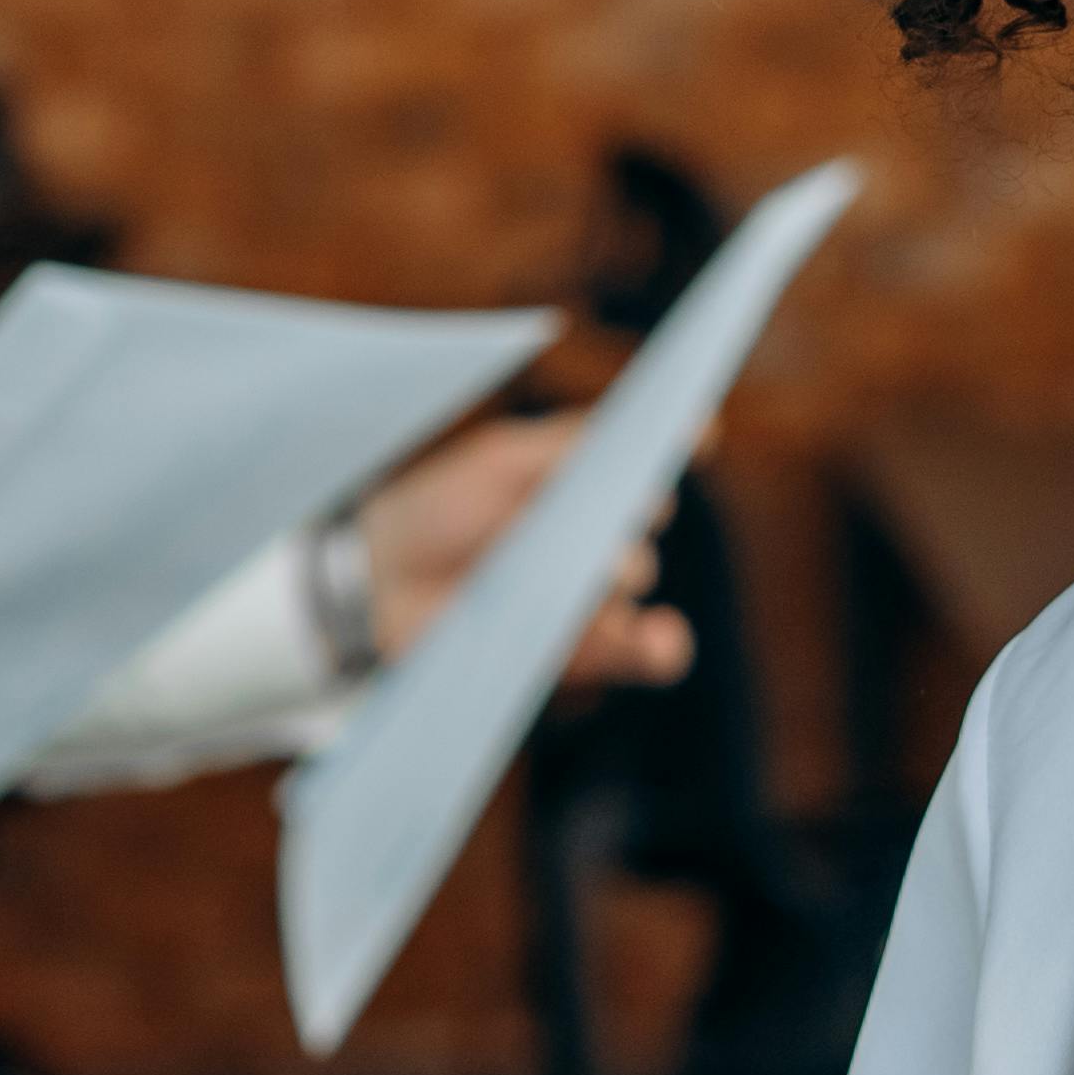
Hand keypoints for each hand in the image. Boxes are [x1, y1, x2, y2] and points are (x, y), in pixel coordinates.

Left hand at [351, 415, 692, 688]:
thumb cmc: (440, 509)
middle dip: (614, 510)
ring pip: (636, 577)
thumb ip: (575, 441)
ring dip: (609, 570)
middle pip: (642, 512)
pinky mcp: (584, 652)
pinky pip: (646, 651)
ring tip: (563, 573)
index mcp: (584, 476)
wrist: (383, 584)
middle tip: (571, 518)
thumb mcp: (503, 462)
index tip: (690, 435)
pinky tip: (655, 636)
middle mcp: (599, 531)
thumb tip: (667, 422)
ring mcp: (595, 592)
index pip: (647, 455)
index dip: (671, 442)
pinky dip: (659, 645)